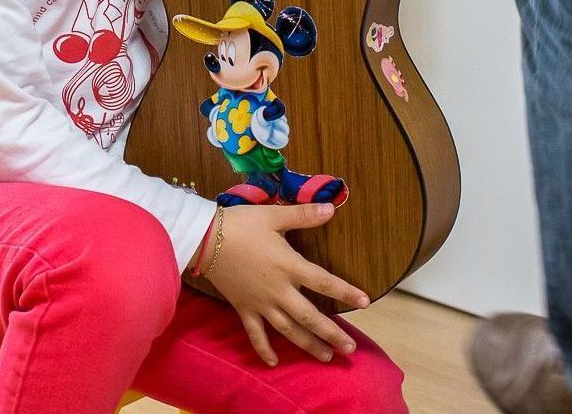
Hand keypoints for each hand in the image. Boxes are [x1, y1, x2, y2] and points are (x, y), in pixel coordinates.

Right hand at [204, 203, 368, 365]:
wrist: (205, 238)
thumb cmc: (240, 224)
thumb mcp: (272, 215)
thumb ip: (303, 215)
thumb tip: (331, 209)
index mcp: (288, 265)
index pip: (323, 281)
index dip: (345, 291)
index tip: (366, 302)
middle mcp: (278, 290)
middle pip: (310, 317)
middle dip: (331, 334)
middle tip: (350, 350)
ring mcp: (261, 303)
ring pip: (288, 330)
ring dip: (308, 345)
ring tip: (326, 357)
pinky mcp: (244, 309)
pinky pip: (255, 334)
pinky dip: (264, 349)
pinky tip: (274, 362)